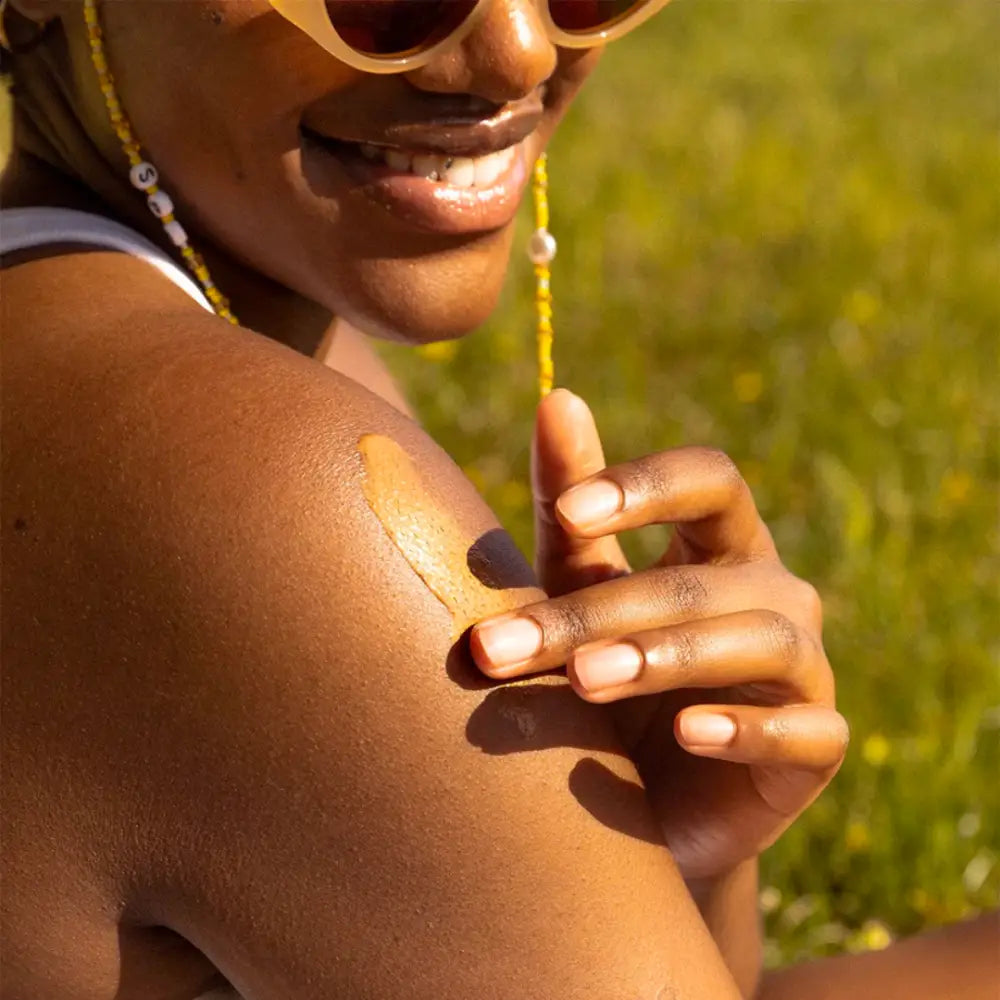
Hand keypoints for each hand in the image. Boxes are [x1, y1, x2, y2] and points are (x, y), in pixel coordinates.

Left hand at [470, 390, 847, 880]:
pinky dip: (749, 727)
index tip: (572, 511)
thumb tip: (555, 397)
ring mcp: (804, 668)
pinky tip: (687, 732)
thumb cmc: (609, 673)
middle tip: (504, 647)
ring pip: (759, 639)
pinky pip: (805, 729)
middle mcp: (774, 591)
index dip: (648, 486)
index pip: (711, 480)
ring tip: (582, 682)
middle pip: (701, 579)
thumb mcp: (578, 583)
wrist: (645, 802)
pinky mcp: (817, 745)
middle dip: (598, 613)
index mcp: (722, 543)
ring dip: (666, 656)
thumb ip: (571, 501)